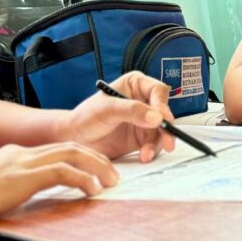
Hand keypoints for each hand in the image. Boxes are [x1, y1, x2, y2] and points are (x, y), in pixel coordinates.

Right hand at [0, 141, 119, 240]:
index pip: (51, 149)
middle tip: (112, 173)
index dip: (76, 157)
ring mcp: (21, 162)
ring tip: (111, 181)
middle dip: (94, 157)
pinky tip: (92, 190)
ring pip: (71, 153)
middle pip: (67, 145)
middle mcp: (19, 153)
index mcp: (10, 155)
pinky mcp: (22, 176)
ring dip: (96, 166)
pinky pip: (63, 172)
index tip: (92, 169)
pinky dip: (83, 178)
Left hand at [62, 71, 176, 161]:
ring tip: (147, 153)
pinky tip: (144, 156)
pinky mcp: (141, 138)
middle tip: (167, 140)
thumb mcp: (107, 110)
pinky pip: (154, 144)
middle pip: (164, 112)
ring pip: (162, 130)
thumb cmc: (85, 116)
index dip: (162, 104)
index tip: (161, 119)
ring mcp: (143, 121)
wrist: (74, 139)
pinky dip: (151, 151)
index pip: (157, 90)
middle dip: (166, 128)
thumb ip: (132, 111)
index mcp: (135, 85)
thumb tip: (156, 116)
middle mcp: (143, 101)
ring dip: (158, 143)